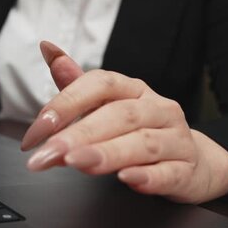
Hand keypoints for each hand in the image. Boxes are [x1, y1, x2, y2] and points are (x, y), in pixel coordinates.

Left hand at [21, 41, 227, 203]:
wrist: (189, 161)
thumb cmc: (136, 131)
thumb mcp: (104, 106)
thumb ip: (75, 85)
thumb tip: (48, 48)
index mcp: (133, 89)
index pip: (101, 84)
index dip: (66, 103)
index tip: (37, 129)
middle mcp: (157, 108)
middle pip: (119, 115)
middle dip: (79, 134)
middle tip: (49, 152)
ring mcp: (176, 139)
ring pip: (143, 143)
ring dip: (107, 154)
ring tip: (76, 163)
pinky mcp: (186, 171)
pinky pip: (169, 173)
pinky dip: (148, 176)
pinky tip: (127, 179)